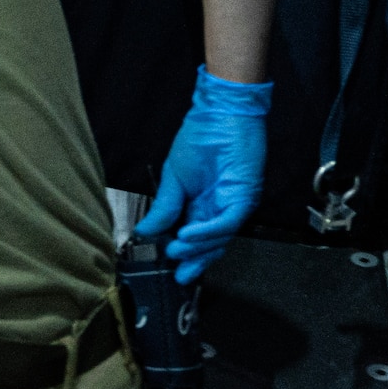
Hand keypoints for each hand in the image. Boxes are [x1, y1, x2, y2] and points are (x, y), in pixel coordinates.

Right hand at [134, 66, 270, 281]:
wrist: (219, 115)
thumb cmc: (199, 138)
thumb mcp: (173, 177)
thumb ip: (164, 207)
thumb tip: (144, 232)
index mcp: (201, 204)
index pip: (194, 236)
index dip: (185, 254)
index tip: (172, 269)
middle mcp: (220, 208)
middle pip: (210, 243)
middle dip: (195, 260)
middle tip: (180, 274)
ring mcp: (233, 204)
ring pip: (219, 236)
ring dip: (198, 247)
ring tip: (176, 250)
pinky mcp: (243, 197)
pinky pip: (226, 221)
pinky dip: (207, 231)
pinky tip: (187, 235)